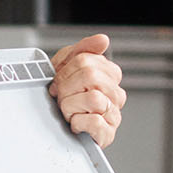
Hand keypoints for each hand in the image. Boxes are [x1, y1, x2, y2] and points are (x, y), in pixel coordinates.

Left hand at [47, 34, 124, 148]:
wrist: (57, 128)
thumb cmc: (64, 98)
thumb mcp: (66, 68)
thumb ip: (82, 50)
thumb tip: (103, 40)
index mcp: (108, 75)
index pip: (86, 61)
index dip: (65, 72)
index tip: (59, 83)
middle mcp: (115, 94)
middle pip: (90, 76)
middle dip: (67, 88)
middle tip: (62, 98)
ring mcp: (114, 114)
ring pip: (93, 98)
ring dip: (71, 106)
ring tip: (69, 112)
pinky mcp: (108, 133)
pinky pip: (94, 121)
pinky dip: (78, 123)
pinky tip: (76, 124)